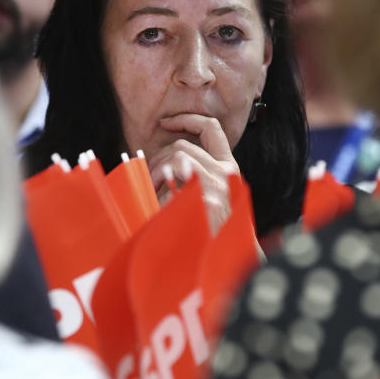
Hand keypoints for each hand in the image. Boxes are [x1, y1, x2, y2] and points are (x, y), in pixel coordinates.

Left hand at [147, 114, 239, 232]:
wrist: (226, 259)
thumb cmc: (209, 230)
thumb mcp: (206, 195)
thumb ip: (192, 173)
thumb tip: (165, 159)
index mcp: (228, 168)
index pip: (211, 128)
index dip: (187, 119)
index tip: (166, 122)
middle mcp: (227, 172)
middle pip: (183, 146)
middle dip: (159, 158)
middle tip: (151, 178)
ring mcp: (219, 184)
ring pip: (179, 155)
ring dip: (158, 170)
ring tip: (155, 191)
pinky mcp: (208, 198)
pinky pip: (176, 175)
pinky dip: (161, 186)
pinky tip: (160, 202)